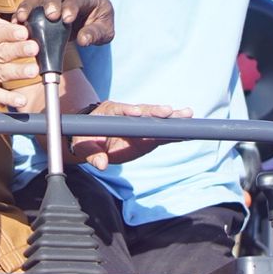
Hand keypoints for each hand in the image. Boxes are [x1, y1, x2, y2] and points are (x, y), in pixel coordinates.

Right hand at [12, 0, 114, 47]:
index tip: (67, 18)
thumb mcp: (105, 27)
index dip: (72, 6)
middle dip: (52, 2)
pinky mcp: (38, 8)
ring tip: (22, 18)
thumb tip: (83, 40)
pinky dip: (20, 13)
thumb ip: (96, 33)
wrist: (86, 4)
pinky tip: (15, 23)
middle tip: (50, 15)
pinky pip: (27, 7)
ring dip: (29, 6)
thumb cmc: (96, 18)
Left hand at [69, 100, 191, 169]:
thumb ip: (92, 155)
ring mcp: (139, 124)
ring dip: (171, 117)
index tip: (136, 113)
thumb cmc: (85, 140)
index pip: (120, 109)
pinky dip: (174, 132)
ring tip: (187, 114)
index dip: (128, 110)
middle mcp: (128, 114)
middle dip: (155, 111)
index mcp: (109, 111)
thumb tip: (101, 164)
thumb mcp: (83, 148)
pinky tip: (188, 130)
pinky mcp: (147, 135)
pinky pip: (162, 133)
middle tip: (169, 111)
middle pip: (143, 110)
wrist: (92, 141)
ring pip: (156, 119)